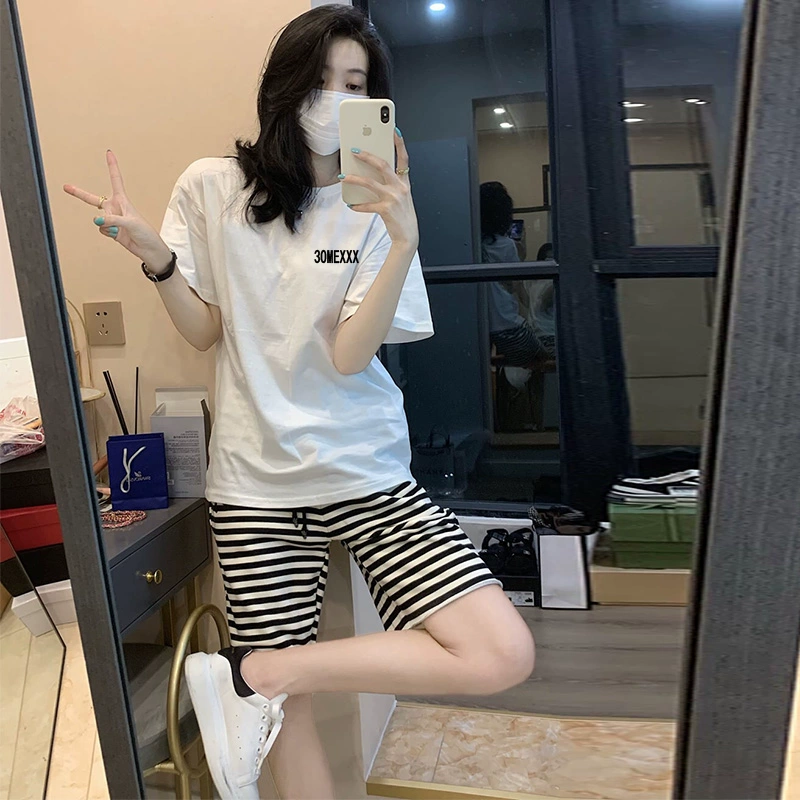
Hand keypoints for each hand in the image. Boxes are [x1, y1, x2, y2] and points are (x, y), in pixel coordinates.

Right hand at [63, 150, 167, 266]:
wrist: (148, 249)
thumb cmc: (145, 232)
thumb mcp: (130, 222)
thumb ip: (112, 220)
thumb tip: (96, 220)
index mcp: (122, 200)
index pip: (115, 179)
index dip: (112, 166)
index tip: (109, 153)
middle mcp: (115, 208)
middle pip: (92, 199)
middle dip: (79, 193)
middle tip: (66, 187)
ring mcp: (111, 219)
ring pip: (98, 219)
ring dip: (106, 225)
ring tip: (119, 229)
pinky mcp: (110, 230)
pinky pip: (101, 229)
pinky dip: (107, 232)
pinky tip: (117, 234)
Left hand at [341, 130, 418, 248]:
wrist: (408, 236)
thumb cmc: (402, 215)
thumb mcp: (401, 196)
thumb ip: (390, 184)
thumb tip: (371, 174)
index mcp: (404, 182)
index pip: (403, 157)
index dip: (399, 143)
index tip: (393, 129)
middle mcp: (400, 187)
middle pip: (382, 164)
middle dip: (367, 155)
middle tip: (354, 150)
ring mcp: (393, 198)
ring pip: (370, 182)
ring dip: (354, 178)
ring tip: (343, 176)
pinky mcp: (386, 210)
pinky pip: (367, 205)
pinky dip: (358, 205)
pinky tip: (351, 205)